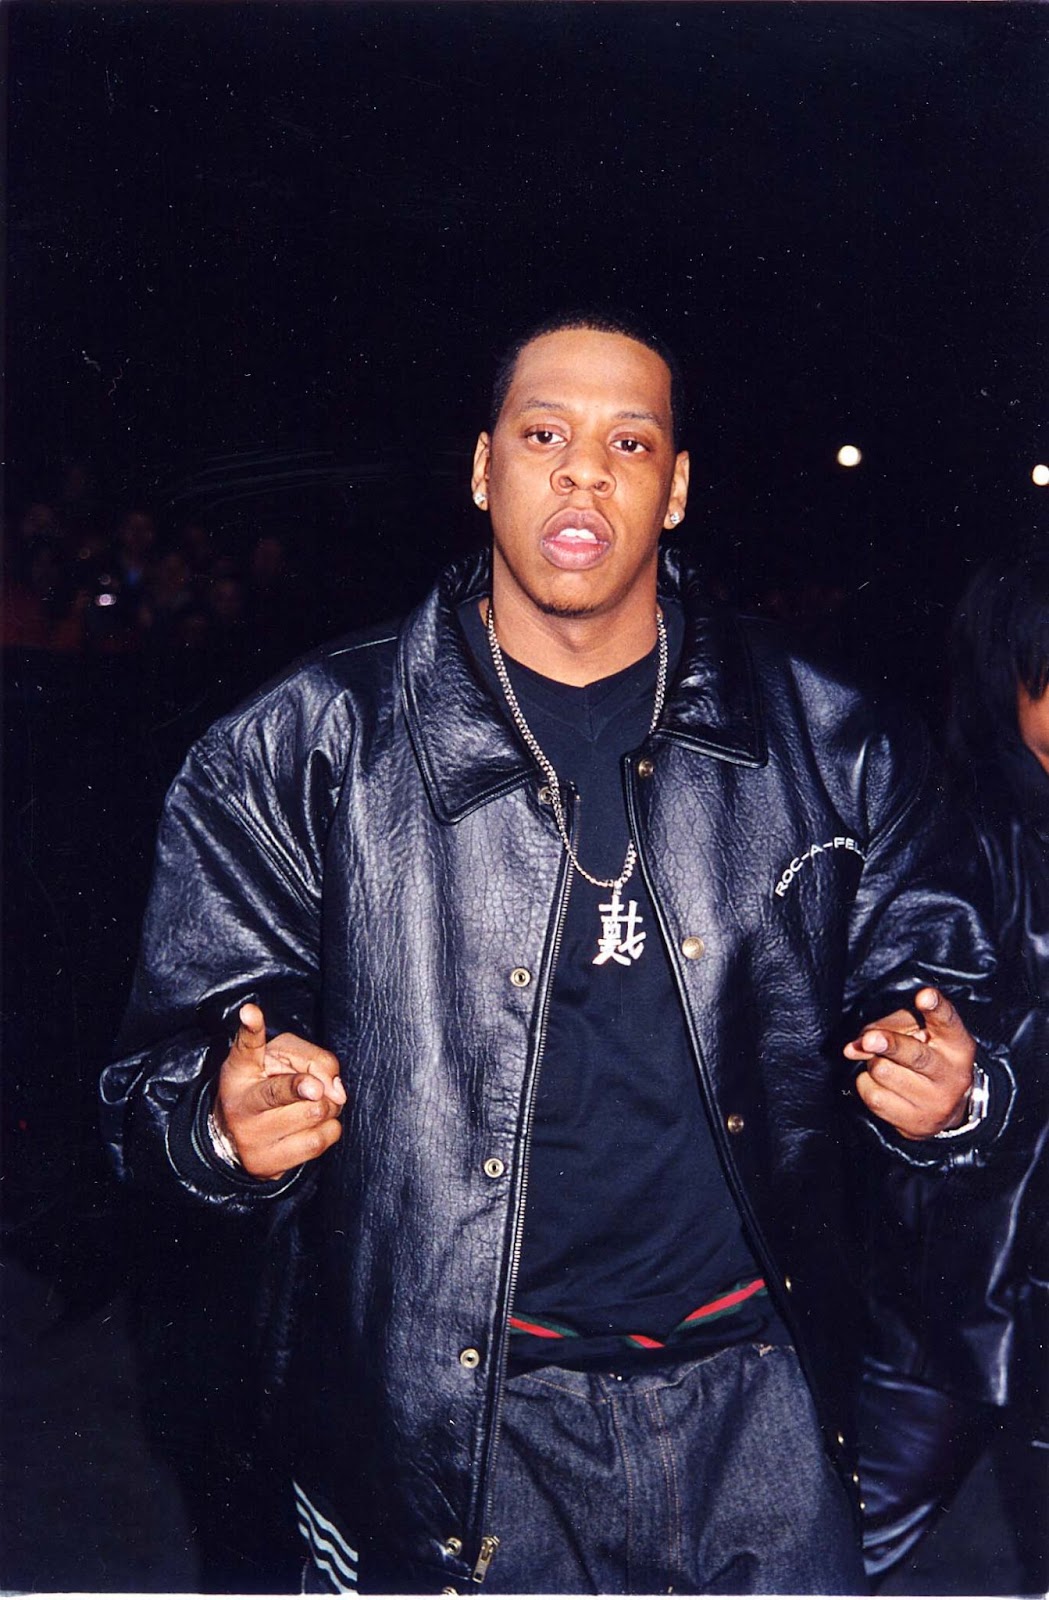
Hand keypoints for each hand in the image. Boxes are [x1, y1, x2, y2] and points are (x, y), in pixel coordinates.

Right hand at [215, 1003, 345, 1179]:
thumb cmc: (265, 1084)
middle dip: (322, 1086)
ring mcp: (252, 1139)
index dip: (252, 1028)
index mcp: (239, 1070)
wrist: (234, 1138)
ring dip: (327, 1107)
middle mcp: (241, 1105)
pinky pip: (321, 1141)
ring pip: (317, 1114)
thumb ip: (315, 1059)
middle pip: (304, 1090)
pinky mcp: (267, 1166)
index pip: (247, 1047)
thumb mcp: (281, 1057)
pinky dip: (328, 1129)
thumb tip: (336, 1091)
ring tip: (311, 1106)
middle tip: (314, 1087)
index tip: (251, 1012)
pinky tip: (312, 1126)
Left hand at [844, 987, 975, 1139]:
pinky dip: (868, 1085)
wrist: (948, 1106)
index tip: (925, 996)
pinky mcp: (916, 1124)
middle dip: (889, 1045)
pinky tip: (884, 1085)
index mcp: (957, 1045)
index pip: (947, 1022)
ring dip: (874, 1063)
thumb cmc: (927, 1055)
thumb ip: (887, 1027)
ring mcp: (936, 1103)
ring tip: (888, 1065)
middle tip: (869, 1039)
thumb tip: (852, 1049)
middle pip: (914, 1056)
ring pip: (883, 1071)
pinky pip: (873, 1097)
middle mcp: (952, 1075)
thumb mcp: (918, 1031)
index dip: (935, 1008)